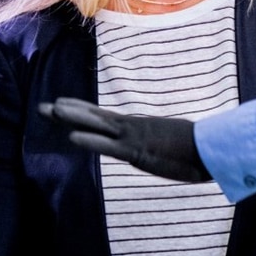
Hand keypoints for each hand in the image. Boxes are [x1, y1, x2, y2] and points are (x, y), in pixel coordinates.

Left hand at [39, 98, 210, 182]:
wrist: (213, 148)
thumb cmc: (199, 149)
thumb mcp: (173, 146)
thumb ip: (162, 145)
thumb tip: (161, 146)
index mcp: (139, 128)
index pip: (105, 118)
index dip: (82, 111)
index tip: (62, 105)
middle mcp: (132, 128)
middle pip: (94, 117)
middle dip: (67, 112)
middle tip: (43, 107)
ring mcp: (134, 137)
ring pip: (97, 124)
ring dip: (72, 118)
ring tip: (49, 110)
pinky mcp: (138, 151)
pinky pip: (110, 145)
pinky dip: (90, 140)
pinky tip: (71, 137)